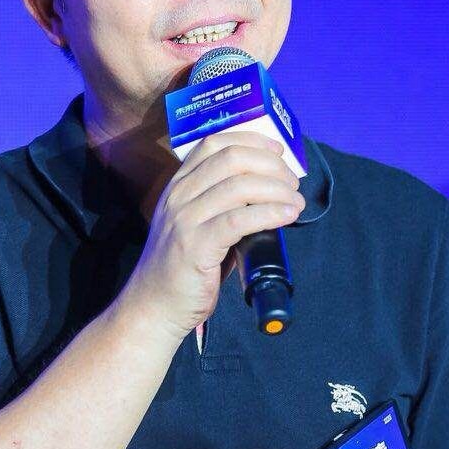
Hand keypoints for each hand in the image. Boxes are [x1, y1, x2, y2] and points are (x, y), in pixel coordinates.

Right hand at [119, 130, 304, 347]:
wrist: (152, 307)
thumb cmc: (181, 270)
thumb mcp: (195, 226)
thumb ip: (223, 206)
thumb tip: (267, 194)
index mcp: (178, 186)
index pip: (214, 143)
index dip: (251, 141)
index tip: (277, 151)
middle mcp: (178, 196)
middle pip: (231, 159)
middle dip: (271, 166)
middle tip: (292, 183)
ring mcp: (184, 220)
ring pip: (239, 186)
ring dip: (277, 189)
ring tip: (296, 201)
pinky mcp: (195, 246)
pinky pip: (239, 220)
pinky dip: (269, 213)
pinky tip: (287, 215)